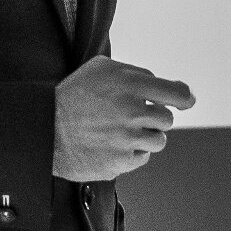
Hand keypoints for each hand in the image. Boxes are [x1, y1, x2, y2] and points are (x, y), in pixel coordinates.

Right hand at [53, 57, 194, 183]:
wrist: (44, 129)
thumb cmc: (72, 95)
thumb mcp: (101, 68)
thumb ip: (135, 73)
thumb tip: (162, 84)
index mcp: (131, 85)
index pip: (176, 93)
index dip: (184, 98)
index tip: (186, 102)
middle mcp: (133, 112)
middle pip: (166, 120)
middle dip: (153, 118)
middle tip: (132, 117)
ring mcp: (128, 139)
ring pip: (158, 141)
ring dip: (145, 136)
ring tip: (120, 131)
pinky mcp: (120, 162)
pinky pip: (141, 158)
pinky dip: (131, 153)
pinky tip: (111, 144)